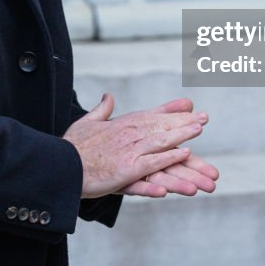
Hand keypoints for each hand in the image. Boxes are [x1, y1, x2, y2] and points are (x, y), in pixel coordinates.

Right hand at [63, 94, 207, 198]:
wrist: (60, 164)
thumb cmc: (73, 146)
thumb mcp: (88, 122)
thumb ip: (102, 109)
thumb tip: (107, 96)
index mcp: (122, 125)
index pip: (153, 117)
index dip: (174, 114)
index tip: (192, 110)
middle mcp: (128, 135)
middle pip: (161, 127)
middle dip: (184, 122)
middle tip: (204, 118)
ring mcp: (129, 151)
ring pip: (161, 142)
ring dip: (182, 135)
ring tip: (198, 129)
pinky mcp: (127, 169)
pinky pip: (152, 163)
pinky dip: (168, 157)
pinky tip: (184, 153)